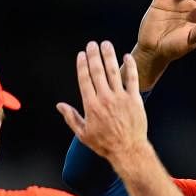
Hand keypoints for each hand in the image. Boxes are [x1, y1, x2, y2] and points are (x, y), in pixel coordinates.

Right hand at [56, 41, 146, 162]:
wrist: (128, 150)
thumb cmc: (105, 144)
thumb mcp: (83, 134)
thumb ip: (71, 118)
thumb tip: (59, 105)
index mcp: (91, 105)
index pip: (84, 79)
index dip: (82, 65)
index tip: (81, 54)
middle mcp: (105, 98)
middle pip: (97, 71)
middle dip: (93, 55)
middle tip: (92, 44)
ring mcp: (121, 98)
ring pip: (113, 71)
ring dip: (109, 56)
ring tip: (106, 44)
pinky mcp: (135, 100)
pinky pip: (132, 79)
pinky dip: (130, 67)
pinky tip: (127, 56)